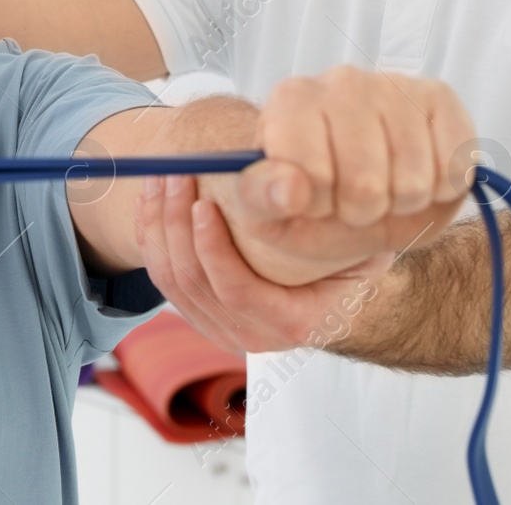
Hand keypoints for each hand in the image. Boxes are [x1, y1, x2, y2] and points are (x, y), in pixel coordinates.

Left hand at [135, 172, 395, 352]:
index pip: (238, 291)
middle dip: (177, 224)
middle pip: (196, 283)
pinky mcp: (198, 314)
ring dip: (158, 224)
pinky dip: (150, 236)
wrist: (334, 288)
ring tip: (160, 177)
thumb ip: (340, 228)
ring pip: (171, 280)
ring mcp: (220, 328)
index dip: (214, 249)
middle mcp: (252, 335)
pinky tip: (149, 200)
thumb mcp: (360, 244)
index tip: (203, 204)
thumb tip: (308, 190)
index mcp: (292, 323)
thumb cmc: (349, 257)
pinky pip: (162, 278)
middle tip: (175, 174)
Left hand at [207, 66, 472, 283]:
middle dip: (360, 211)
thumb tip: (289, 191)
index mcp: (290, 101)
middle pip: (365, 184)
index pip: (310, 176)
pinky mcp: (440, 98)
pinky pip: (456, 166)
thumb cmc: (305, 200)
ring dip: (400, 203)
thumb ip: (261, 198)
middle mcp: (342, 81)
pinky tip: (418, 174)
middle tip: (349, 198)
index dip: (316, 205)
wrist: (351, 192)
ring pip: (413, 181)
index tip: (310, 198)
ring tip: (382, 188)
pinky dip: (441, 189)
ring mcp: (394, 84)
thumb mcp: (266, 210)